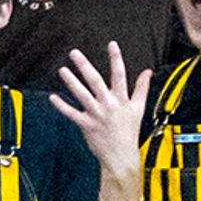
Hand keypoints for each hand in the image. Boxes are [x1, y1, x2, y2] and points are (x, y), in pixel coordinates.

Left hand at [50, 43, 152, 165]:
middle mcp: (108, 105)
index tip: (111, 44)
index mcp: (122, 99)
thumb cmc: (130, 131)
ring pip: (82, 95)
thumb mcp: (139, 107)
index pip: (120, 75)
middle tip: (74, 53)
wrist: (121, 155)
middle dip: (84, 66)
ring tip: (62, 70)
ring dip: (71, 82)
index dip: (116, 59)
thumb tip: (148, 71)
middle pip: (95, 81)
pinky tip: (53, 97)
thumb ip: (142, 87)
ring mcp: (96, 115)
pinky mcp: (86, 125)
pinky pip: (72, 113)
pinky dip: (62, 106)